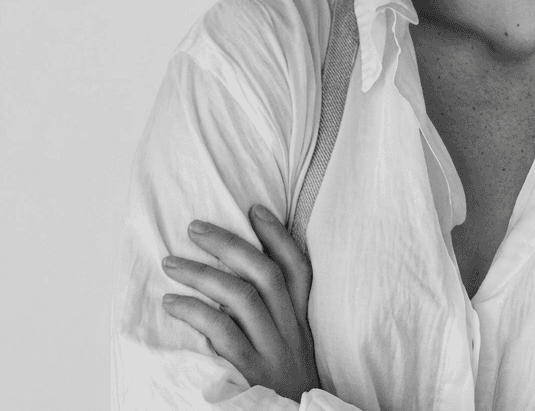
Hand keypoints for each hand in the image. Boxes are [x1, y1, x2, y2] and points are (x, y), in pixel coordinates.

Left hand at [162, 204, 319, 401]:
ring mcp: (272, 351)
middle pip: (266, 273)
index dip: (278, 236)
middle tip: (195, 228)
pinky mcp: (251, 374)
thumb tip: (234, 280)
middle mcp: (290, 330)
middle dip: (230, 244)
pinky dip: (196, 312)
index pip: (298, 267)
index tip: (254, 208)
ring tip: (171, 263)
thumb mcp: (289, 349)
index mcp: (300, 321)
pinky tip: (172, 303)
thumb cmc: (282, 389)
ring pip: (242, 297)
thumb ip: (272, 317)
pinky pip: (223, 333)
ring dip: (203, 274)